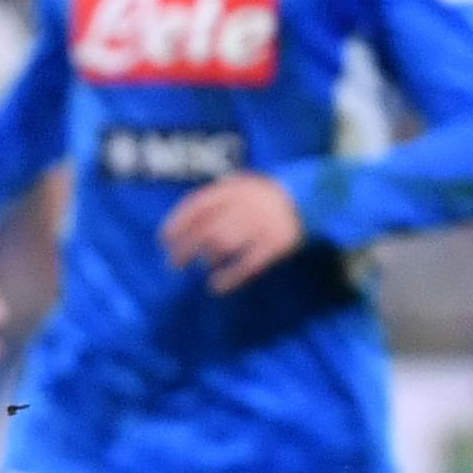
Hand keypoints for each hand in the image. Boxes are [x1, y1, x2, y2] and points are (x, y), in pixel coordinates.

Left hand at [159, 170, 306, 291]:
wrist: (307, 197)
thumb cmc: (261, 196)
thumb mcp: (238, 185)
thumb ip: (212, 200)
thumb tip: (177, 228)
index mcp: (233, 188)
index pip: (196, 205)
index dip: (177, 223)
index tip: (164, 239)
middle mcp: (245, 204)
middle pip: (206, 229)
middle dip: (185, 248)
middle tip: (175, 263)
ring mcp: (262, 224)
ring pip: (224, 245)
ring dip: (207, 259)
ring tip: (203, 264)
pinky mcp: (277, 243)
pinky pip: (248, 264)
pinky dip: (230, 278)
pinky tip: (217, 286)